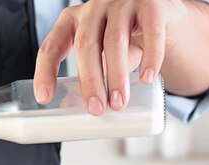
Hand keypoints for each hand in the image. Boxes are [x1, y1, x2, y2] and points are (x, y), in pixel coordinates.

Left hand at [33, 0, 188, 114]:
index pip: (51, 47)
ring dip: (116, 75)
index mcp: (71, 21)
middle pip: (85, 45)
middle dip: (90, 80)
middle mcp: (94, 8)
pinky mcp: (152, 3)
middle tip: (96, 109)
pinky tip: (146, 78)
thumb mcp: (100, 57)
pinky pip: (151, 30)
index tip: (44, 98)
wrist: (163, 19)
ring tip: (118, 103)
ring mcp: (122, 2)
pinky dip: (150, 57)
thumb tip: (72, 108)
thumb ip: (87, 76)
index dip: (45, 72)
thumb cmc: (125, 40)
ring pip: (115, 40)